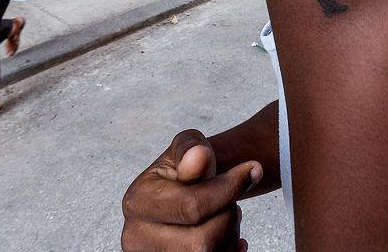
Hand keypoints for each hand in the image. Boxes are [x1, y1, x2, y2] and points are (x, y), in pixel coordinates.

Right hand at [121, 129, 261, 251]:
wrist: (184, 188)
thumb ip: (192, 149)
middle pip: (201, 243)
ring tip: (226, 217)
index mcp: (137, 201)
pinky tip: (227, 238)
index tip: (252, 170)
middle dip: (227, 218)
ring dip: (229, 236)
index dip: (229, 189)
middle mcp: (135, 237)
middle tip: (231, 202)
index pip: (191, 206)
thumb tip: (200, 157)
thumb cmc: (187, 166)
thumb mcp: (188, 145)